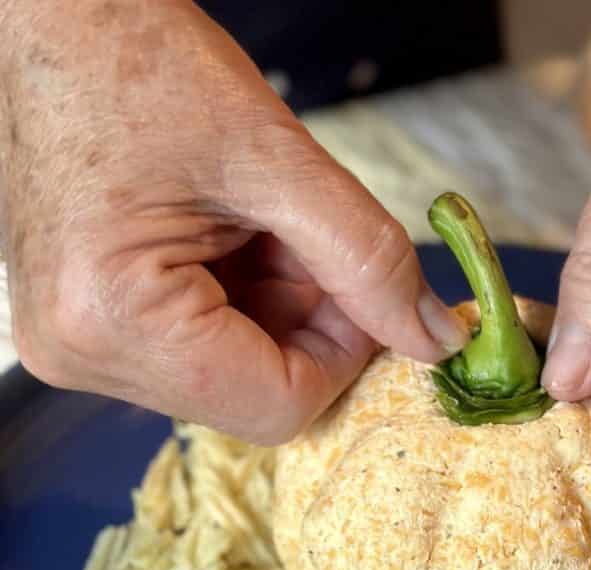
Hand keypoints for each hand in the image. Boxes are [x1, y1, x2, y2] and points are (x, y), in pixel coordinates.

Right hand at [0, 0, 466, 443]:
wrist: (48, 15)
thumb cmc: (137, 59)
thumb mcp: (278, 159)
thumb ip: (370, 259)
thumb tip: (439, 340)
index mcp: (114, 320)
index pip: (280, 406)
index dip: (348, 356)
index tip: (371, 293)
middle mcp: (82, 353)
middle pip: (257, 396)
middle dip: (311, 327)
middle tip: (313, 241)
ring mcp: (78, 342)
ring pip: (236, 375)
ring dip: (280, 310)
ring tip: (264, 223)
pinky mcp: (90, 324)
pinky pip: (202, 349)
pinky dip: (246, 302)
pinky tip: (237, 236)